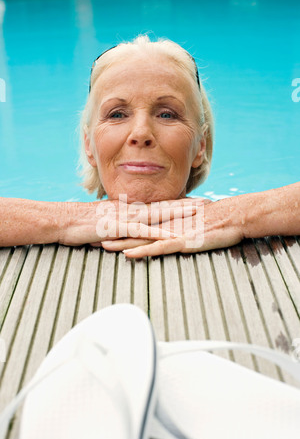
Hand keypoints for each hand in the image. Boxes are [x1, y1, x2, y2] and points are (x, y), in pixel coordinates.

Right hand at [58, 198, 198, 246]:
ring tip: (198, 214)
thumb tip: (130, 231)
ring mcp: (126, 217)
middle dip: (186, 204)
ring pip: (159, 214)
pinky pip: (143, 231)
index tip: (195, 201)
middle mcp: (132, 210)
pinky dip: (159, 234)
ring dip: (179, 214)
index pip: (159, 204)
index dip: (178, 202)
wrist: (64, 220)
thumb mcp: (107, 223)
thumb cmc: (83, 223)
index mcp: (130, 208)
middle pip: (165, 205)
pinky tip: (173, 237)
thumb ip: (122, 226)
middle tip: (207, 202)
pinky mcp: (119, 228)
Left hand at [102, 197, 244, 257]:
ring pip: (142, 238)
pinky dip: (143, 251)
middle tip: (94, 235)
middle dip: (114, 232)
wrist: (233, 216)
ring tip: (103, 245)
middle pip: (135, 229)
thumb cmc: (215, 218)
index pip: (140, 221)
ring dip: (122, 242)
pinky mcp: (182, 241)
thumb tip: (170, 224)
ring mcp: (173, 232)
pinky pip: (158, 248)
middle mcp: (165, 223)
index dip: (122, 224)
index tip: (106, 226)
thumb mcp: (192, 220)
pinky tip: (129, 255)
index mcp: (167, 218)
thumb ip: (179, 221)